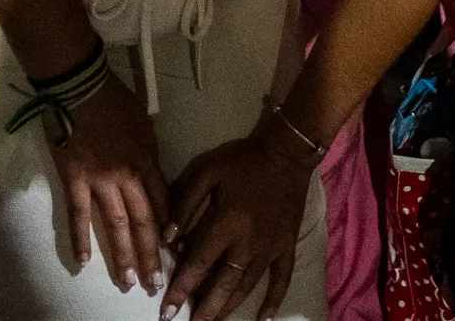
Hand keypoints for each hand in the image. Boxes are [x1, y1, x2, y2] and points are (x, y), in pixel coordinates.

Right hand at [44, 73, 168, 294]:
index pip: (163, 203)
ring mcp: (101, 181)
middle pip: (144, 221)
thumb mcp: (145, 126)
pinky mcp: (75, 180)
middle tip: (157, 283)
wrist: (82, 87)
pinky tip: (84, 261)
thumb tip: (151, 177)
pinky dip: (80, 239)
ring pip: (116, 224)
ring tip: (129, 281)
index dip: (169, 230)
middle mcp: (128, 177)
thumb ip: (148, 154)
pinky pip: (79, 215)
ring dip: (124, 255)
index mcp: (148, 162)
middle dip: (152, 254)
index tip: (175, 252)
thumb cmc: (116, 102)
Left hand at [162, 131, 314, 320]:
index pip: (198, 265)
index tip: (167, 311)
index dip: (181, 289)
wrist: (286, 152)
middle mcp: (249, 242)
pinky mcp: (287, 245)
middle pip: (223, 283)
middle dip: (204, 308)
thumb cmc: (242, 161)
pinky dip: (274, 300)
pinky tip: (264, 319)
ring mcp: (271, 247)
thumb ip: (184, 204)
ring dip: (229, 307)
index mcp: (227, 223)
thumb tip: (167, 239)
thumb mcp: (206, 171)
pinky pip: (282, 278)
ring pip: (247, 285)